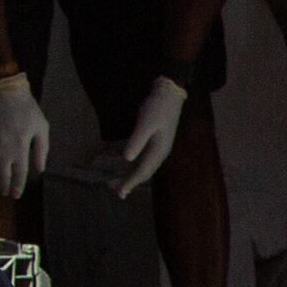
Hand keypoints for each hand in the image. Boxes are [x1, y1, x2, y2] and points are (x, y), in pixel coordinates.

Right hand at [0, 73, 50, 197]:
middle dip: (3, 187)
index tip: (15, 195)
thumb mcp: (41, 127)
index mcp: (21, 149)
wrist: (3, 89)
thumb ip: (42, 149)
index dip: (17, 187)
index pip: (19, 175)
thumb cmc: (26, 107)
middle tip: (2, 193)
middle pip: (2, 176)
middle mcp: (3, 151)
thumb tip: (39, 170)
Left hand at [109, 77, 184, 196]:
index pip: (142, 172)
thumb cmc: (157, 107)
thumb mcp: (145, 123)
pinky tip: (126, 163)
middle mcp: (160, 153)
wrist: (170, 93)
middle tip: (116, 191)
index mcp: (158, 151)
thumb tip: (126, 158)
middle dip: (130, 182)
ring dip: (131, 174)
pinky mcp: (156, 140)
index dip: (130, 183)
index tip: (119, 193)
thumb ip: (136, 141)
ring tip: (119, 182)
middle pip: (144, 172)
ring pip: (144, 166)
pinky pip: (144, 158)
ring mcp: (159, 147)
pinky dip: (134, 164)